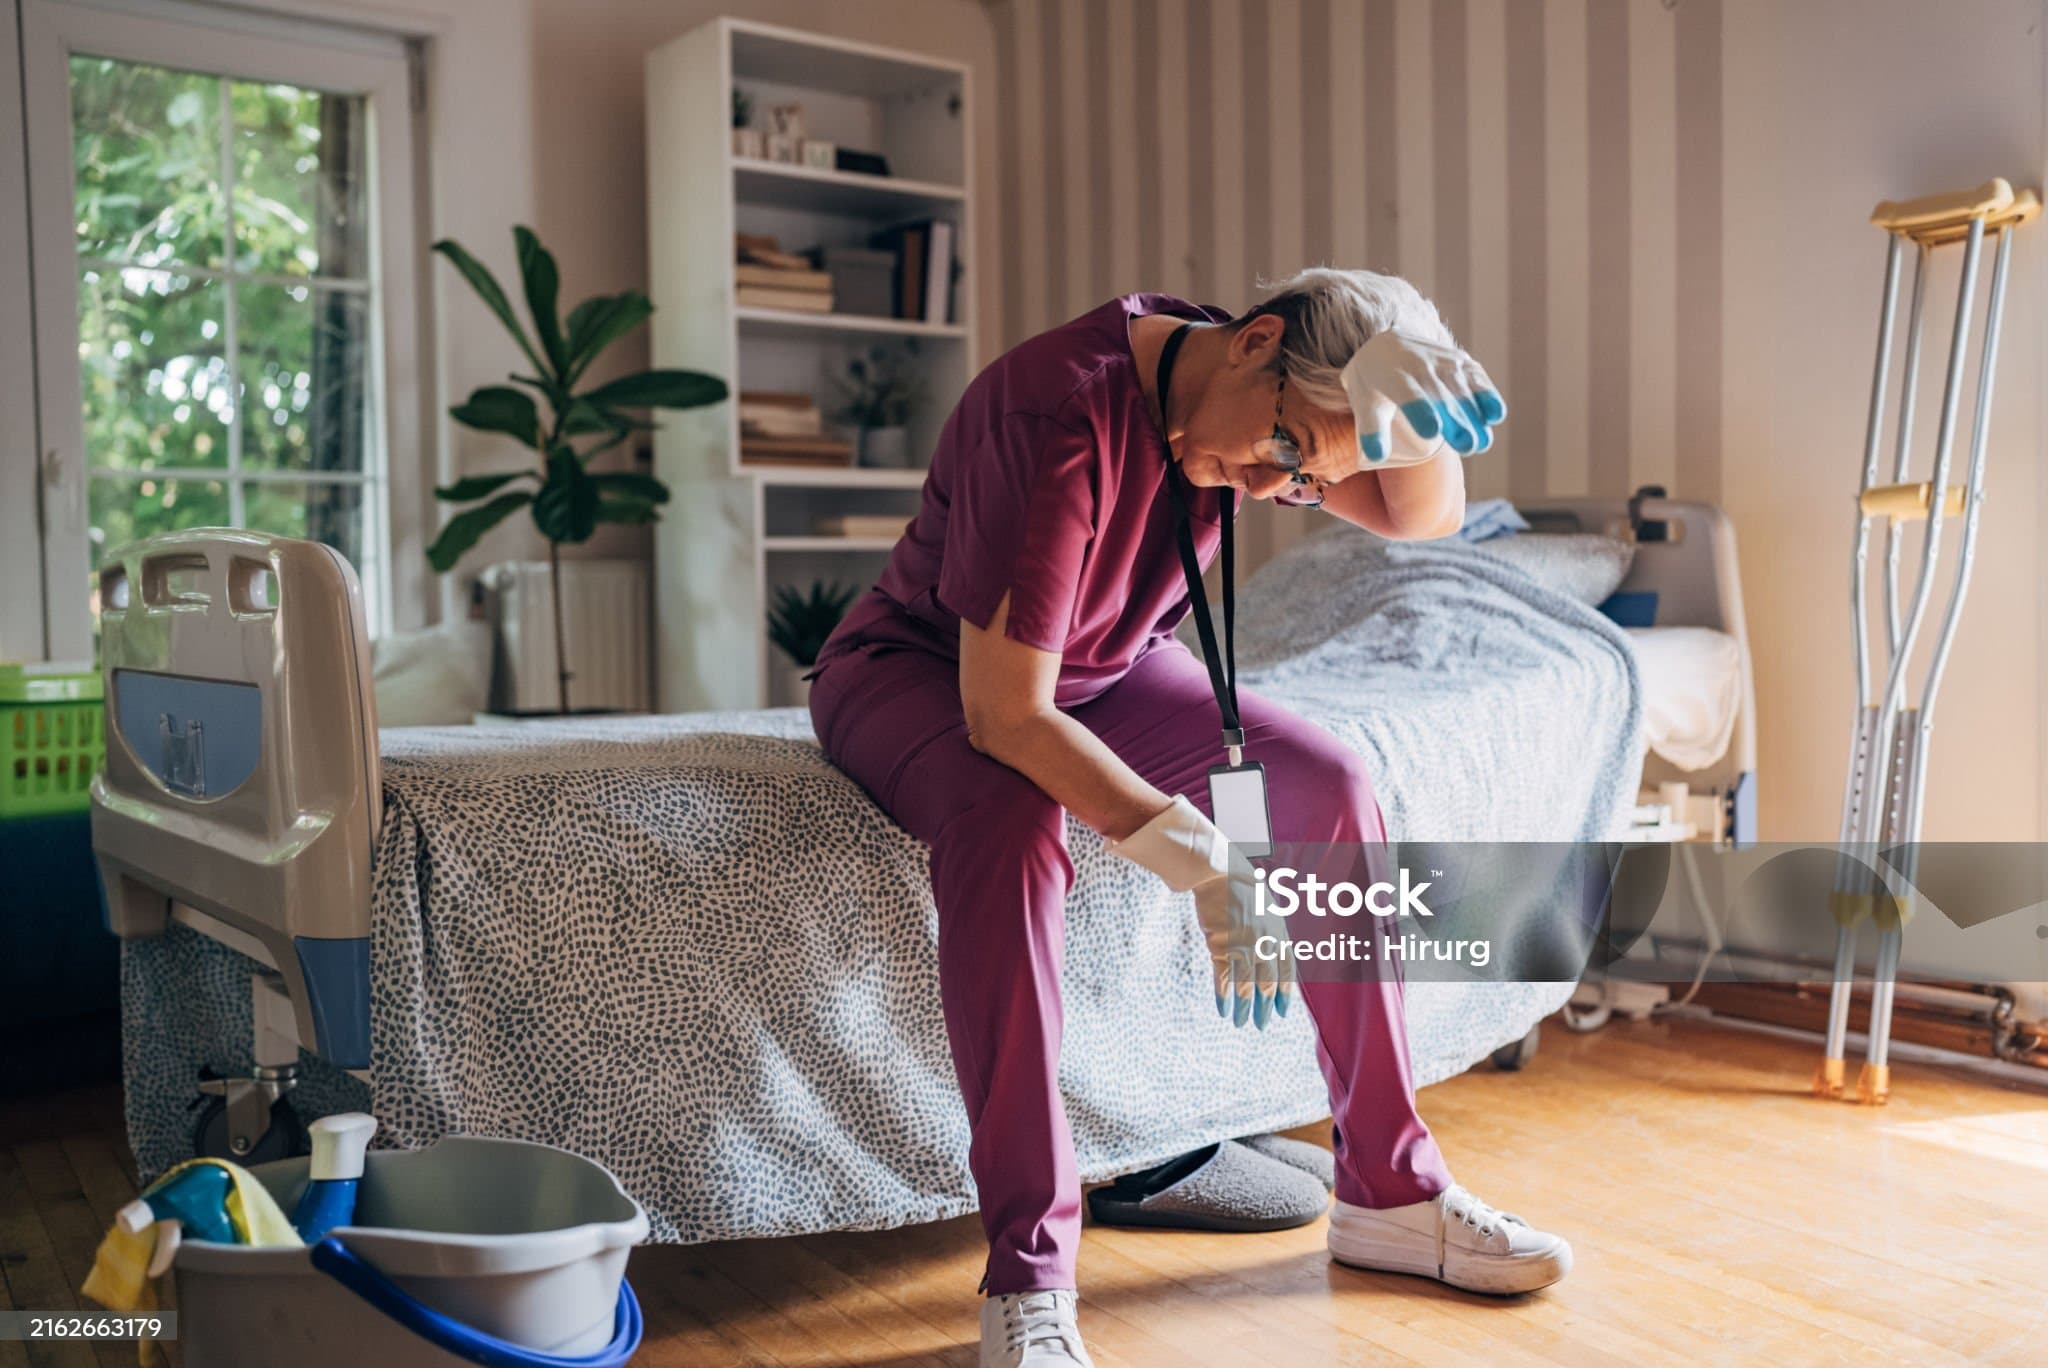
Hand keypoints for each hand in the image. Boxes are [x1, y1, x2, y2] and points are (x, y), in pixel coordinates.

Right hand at [1194, 845, 1293, 1028]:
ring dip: (1244, 1008)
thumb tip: (1269, 953)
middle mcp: (1265, 944)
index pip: (1286, 972)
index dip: (1284, 994)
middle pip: (1267, 984)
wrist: (1221, 872)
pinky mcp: (1221, 946)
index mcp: (1279, 934)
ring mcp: (1243, 946)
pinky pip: (1225, 978)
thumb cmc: (1242, 888)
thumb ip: (1269, 933)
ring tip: (1241, 1024)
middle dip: (1264, 1008)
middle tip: (1261, 1025)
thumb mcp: (1266, 909)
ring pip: (1247, 986)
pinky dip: (1224, 996)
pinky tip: (1223, 1009)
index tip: (1282, 1012)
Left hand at [1339, 330, 1504, 468]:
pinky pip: (1476, 377)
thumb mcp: (1364, 403)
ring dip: (1474, 415)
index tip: (1432, 432)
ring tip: (1483, 443)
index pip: (1408, 394)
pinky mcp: (1461, 361)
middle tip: (1468, 446)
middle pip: (1441, 396)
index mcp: (1392, 376)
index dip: (1421, 411)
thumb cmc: (1374, 385)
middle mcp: (1420, 365)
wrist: (1387, 345)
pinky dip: (1487, 394)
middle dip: (1456, 420)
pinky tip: (1496, 415)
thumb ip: (1371, 429)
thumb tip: (1377, 456)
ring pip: (1462, 389)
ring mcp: (1443, 361)